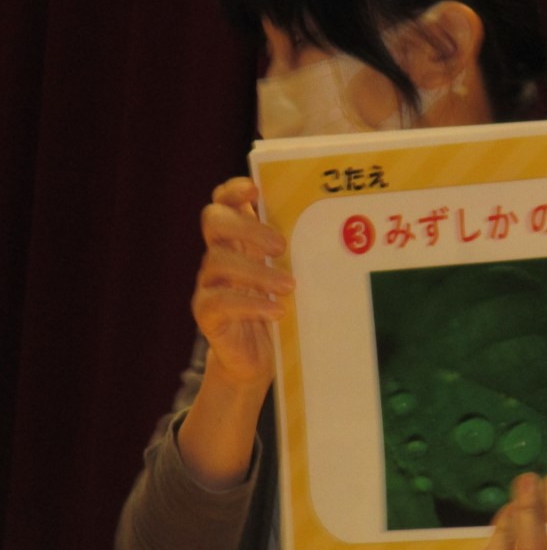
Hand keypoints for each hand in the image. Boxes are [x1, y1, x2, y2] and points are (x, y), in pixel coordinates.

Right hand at [190, 176, 293, 392]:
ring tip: (288, 287)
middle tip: (280, 246)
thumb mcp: (289, 276)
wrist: (255, 359)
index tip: (254, 190)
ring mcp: (209, 284)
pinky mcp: (207, 314)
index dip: (233, 191)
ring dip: (257, 272)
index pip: (224, 202)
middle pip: (214, 221)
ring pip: (219, 262)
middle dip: (247, 227)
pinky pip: (219, 302)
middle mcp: (218, 255)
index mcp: (238, 240)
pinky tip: (276, 311)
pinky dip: (251, 304)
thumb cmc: (277, 308)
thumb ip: (296, 253)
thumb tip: (338, 228)